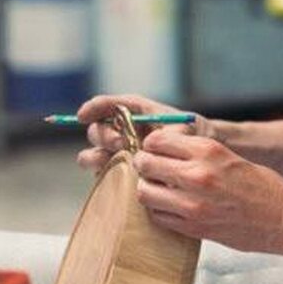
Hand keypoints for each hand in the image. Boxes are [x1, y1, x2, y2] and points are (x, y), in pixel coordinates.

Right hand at [76, 92, 212, 174]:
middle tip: (121, 143)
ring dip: (97, 158)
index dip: (92, 108)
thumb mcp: (188, 128)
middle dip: (104, 136)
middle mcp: (122, 130)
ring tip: (114, 162)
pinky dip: (105, 176)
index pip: (107, 105)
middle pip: (96, 131)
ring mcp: (119, 152)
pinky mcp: (120, 172)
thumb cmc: (192, 135)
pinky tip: (117, 178)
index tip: (82, 116)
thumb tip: (154, 142)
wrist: (200, 157)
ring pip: (92, 155)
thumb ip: (174, 132)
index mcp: (135, 111)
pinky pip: (103, 174)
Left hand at [132, 130, 282, 254]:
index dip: (152, 144)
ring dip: (148, 189)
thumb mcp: (229, 155)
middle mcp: (197, 175)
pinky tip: (170, 206)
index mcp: (208, 151)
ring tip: (159, 188)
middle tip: (149, 168)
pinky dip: (158, 210)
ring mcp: (193, 204)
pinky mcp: (193, 228)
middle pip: (146, 164)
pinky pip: (158, 217)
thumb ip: (196, 152)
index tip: (154, 149)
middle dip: (144, 164)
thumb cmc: (261, 185)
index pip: (158, 140)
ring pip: (145, 193)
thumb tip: (165, 148)